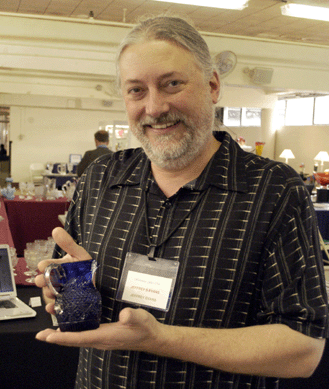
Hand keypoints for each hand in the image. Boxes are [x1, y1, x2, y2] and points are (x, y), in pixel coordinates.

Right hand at [34, 227, 91, 313]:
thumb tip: (56, 230)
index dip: (43, 266)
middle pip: (43, 281)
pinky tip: (53, 306)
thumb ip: (68, 243)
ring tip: (53, 292)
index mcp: (57, 267)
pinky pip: (56, 308)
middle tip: (45, 280)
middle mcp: (56, 280)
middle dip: (43, 281)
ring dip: (48, 293)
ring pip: (48, 294)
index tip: (44, 266)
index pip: (45, 266)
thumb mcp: (79, 253)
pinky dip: (53, 308)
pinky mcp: (64, 303)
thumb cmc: (86, 267)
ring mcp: (59, 292)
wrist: (98, 281)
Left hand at [36, 306, 161, 351]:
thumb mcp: (141, 319)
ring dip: (63, 336)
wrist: (153, 337)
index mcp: (106, 336)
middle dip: (56, 338)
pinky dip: (73, 333)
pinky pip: (84, 336)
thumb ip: (132, 316)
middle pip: (74, 341)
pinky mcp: (105, 336)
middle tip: (41, 334)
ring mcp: (102, 339)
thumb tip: (124, 314)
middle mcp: (101, 340)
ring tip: (50, 331)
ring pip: (78, 339)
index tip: (47, 336)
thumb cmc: (146, 328)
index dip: (62, 337)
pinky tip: (71, 326)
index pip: (79, 338)